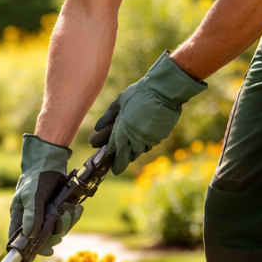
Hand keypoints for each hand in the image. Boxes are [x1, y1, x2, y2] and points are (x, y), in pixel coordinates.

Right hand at [8, 134, 79, 256]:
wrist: (50, 163)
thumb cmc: (35, 179)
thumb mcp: (31, 196)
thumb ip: (32, 215)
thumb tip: (31, 236)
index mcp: (20, 218)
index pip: (19, 240)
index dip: (27, 250)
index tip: (38, 254)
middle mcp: (33, 220)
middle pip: (42, 239)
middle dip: (52, 237)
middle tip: (58, 237)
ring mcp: (47, 216)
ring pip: (57, 231)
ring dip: (65, 224)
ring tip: (68, 211)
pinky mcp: (59, 211)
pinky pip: (67, 222)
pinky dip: (73, 216)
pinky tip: (75, 208)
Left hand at [94, 51, 207, 174]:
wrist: (163, 91)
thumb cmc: (138, 93)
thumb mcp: (119, 102)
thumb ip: (107, 117)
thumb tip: (97, 128)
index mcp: (123, 129)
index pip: (116, 151)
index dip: (114, 162)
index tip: (113, 170)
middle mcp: (136, 137)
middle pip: (128, 156)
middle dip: (122, 162)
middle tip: (118, 166)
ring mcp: (149, 138)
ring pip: (139, 151)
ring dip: (133, 151)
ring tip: (129, 149)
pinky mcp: (160, 136)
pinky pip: (150, 144)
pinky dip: (145, 143)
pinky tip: (142, 137)